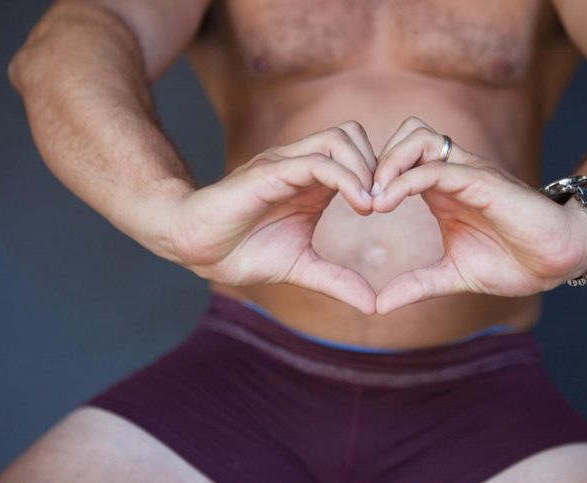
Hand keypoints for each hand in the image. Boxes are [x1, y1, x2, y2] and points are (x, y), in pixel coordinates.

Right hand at [169, 121, 377, 314]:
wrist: (196, 248)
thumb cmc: (243, 251)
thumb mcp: (301, 268)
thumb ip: (338, 281)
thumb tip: (373, 306)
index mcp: (313, 183)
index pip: (358, 153)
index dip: (380, 174)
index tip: (390, 208)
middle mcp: (302, 166)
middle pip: (353, 135)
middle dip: (378, 165)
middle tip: (384, 203)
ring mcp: (285, 165)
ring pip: (339, 139)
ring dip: (365, 168)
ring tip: (370, 206)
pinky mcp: (270, 172)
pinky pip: (316, 161)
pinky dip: (345, 177)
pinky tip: (359, 206)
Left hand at [370, 117, 586, 313]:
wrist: (561, 259)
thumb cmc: (515, 261)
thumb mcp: (453, 275)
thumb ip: (417, 284)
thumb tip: (379, 306)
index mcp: (443, 191)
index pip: (401, 159)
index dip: (373, 175)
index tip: (355, 207)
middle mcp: (454, 174)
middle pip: (406, 135)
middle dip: (376, 160)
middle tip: (360, 198)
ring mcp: (469, 174)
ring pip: (419, 138)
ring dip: (388, 163)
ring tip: (373, 199)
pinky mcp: (483, 182)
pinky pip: (438, 167)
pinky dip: (406, 180)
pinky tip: (387, 203)